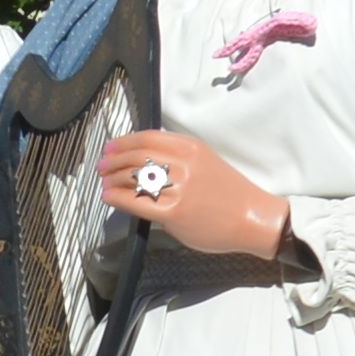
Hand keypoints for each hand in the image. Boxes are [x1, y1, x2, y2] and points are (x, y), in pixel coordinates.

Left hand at [99, 127, 285, 260]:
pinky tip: (109, 197)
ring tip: (104, 181)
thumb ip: (178, 157)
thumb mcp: (205, 162)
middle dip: (113, 160)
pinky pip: (136, 202)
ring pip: (133, 177)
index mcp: (191, 147)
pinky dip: (117, 197)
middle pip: (135, 155)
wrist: (252, 217)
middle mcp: (183, 163)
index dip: (123, 142)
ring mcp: (178, 188)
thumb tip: (144, 160)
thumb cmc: (229, 192)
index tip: (111, 147)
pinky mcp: (173, 212)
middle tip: (102, 166)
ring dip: (112, 178)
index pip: (147, 137)